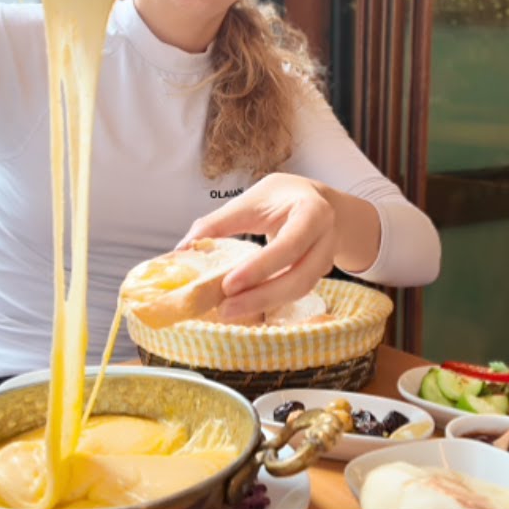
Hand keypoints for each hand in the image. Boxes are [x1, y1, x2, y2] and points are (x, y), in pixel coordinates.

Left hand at [180, 173, 337, 319]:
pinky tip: (245, 307)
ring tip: (229, 310)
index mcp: (313, 212)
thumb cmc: (283, 198)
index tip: (228, 285)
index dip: (260, 267)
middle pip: (299, 277)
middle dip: (261, 297)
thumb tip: (181, 249)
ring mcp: (326, 259)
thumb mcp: (253, 199)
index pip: (289, 244)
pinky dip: (270, 302)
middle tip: (224, 308)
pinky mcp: (318, 275)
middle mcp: (325, 238)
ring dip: (264, 304)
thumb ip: (220, 222)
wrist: (320, 202)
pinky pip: (295, 293)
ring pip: (300, 290)